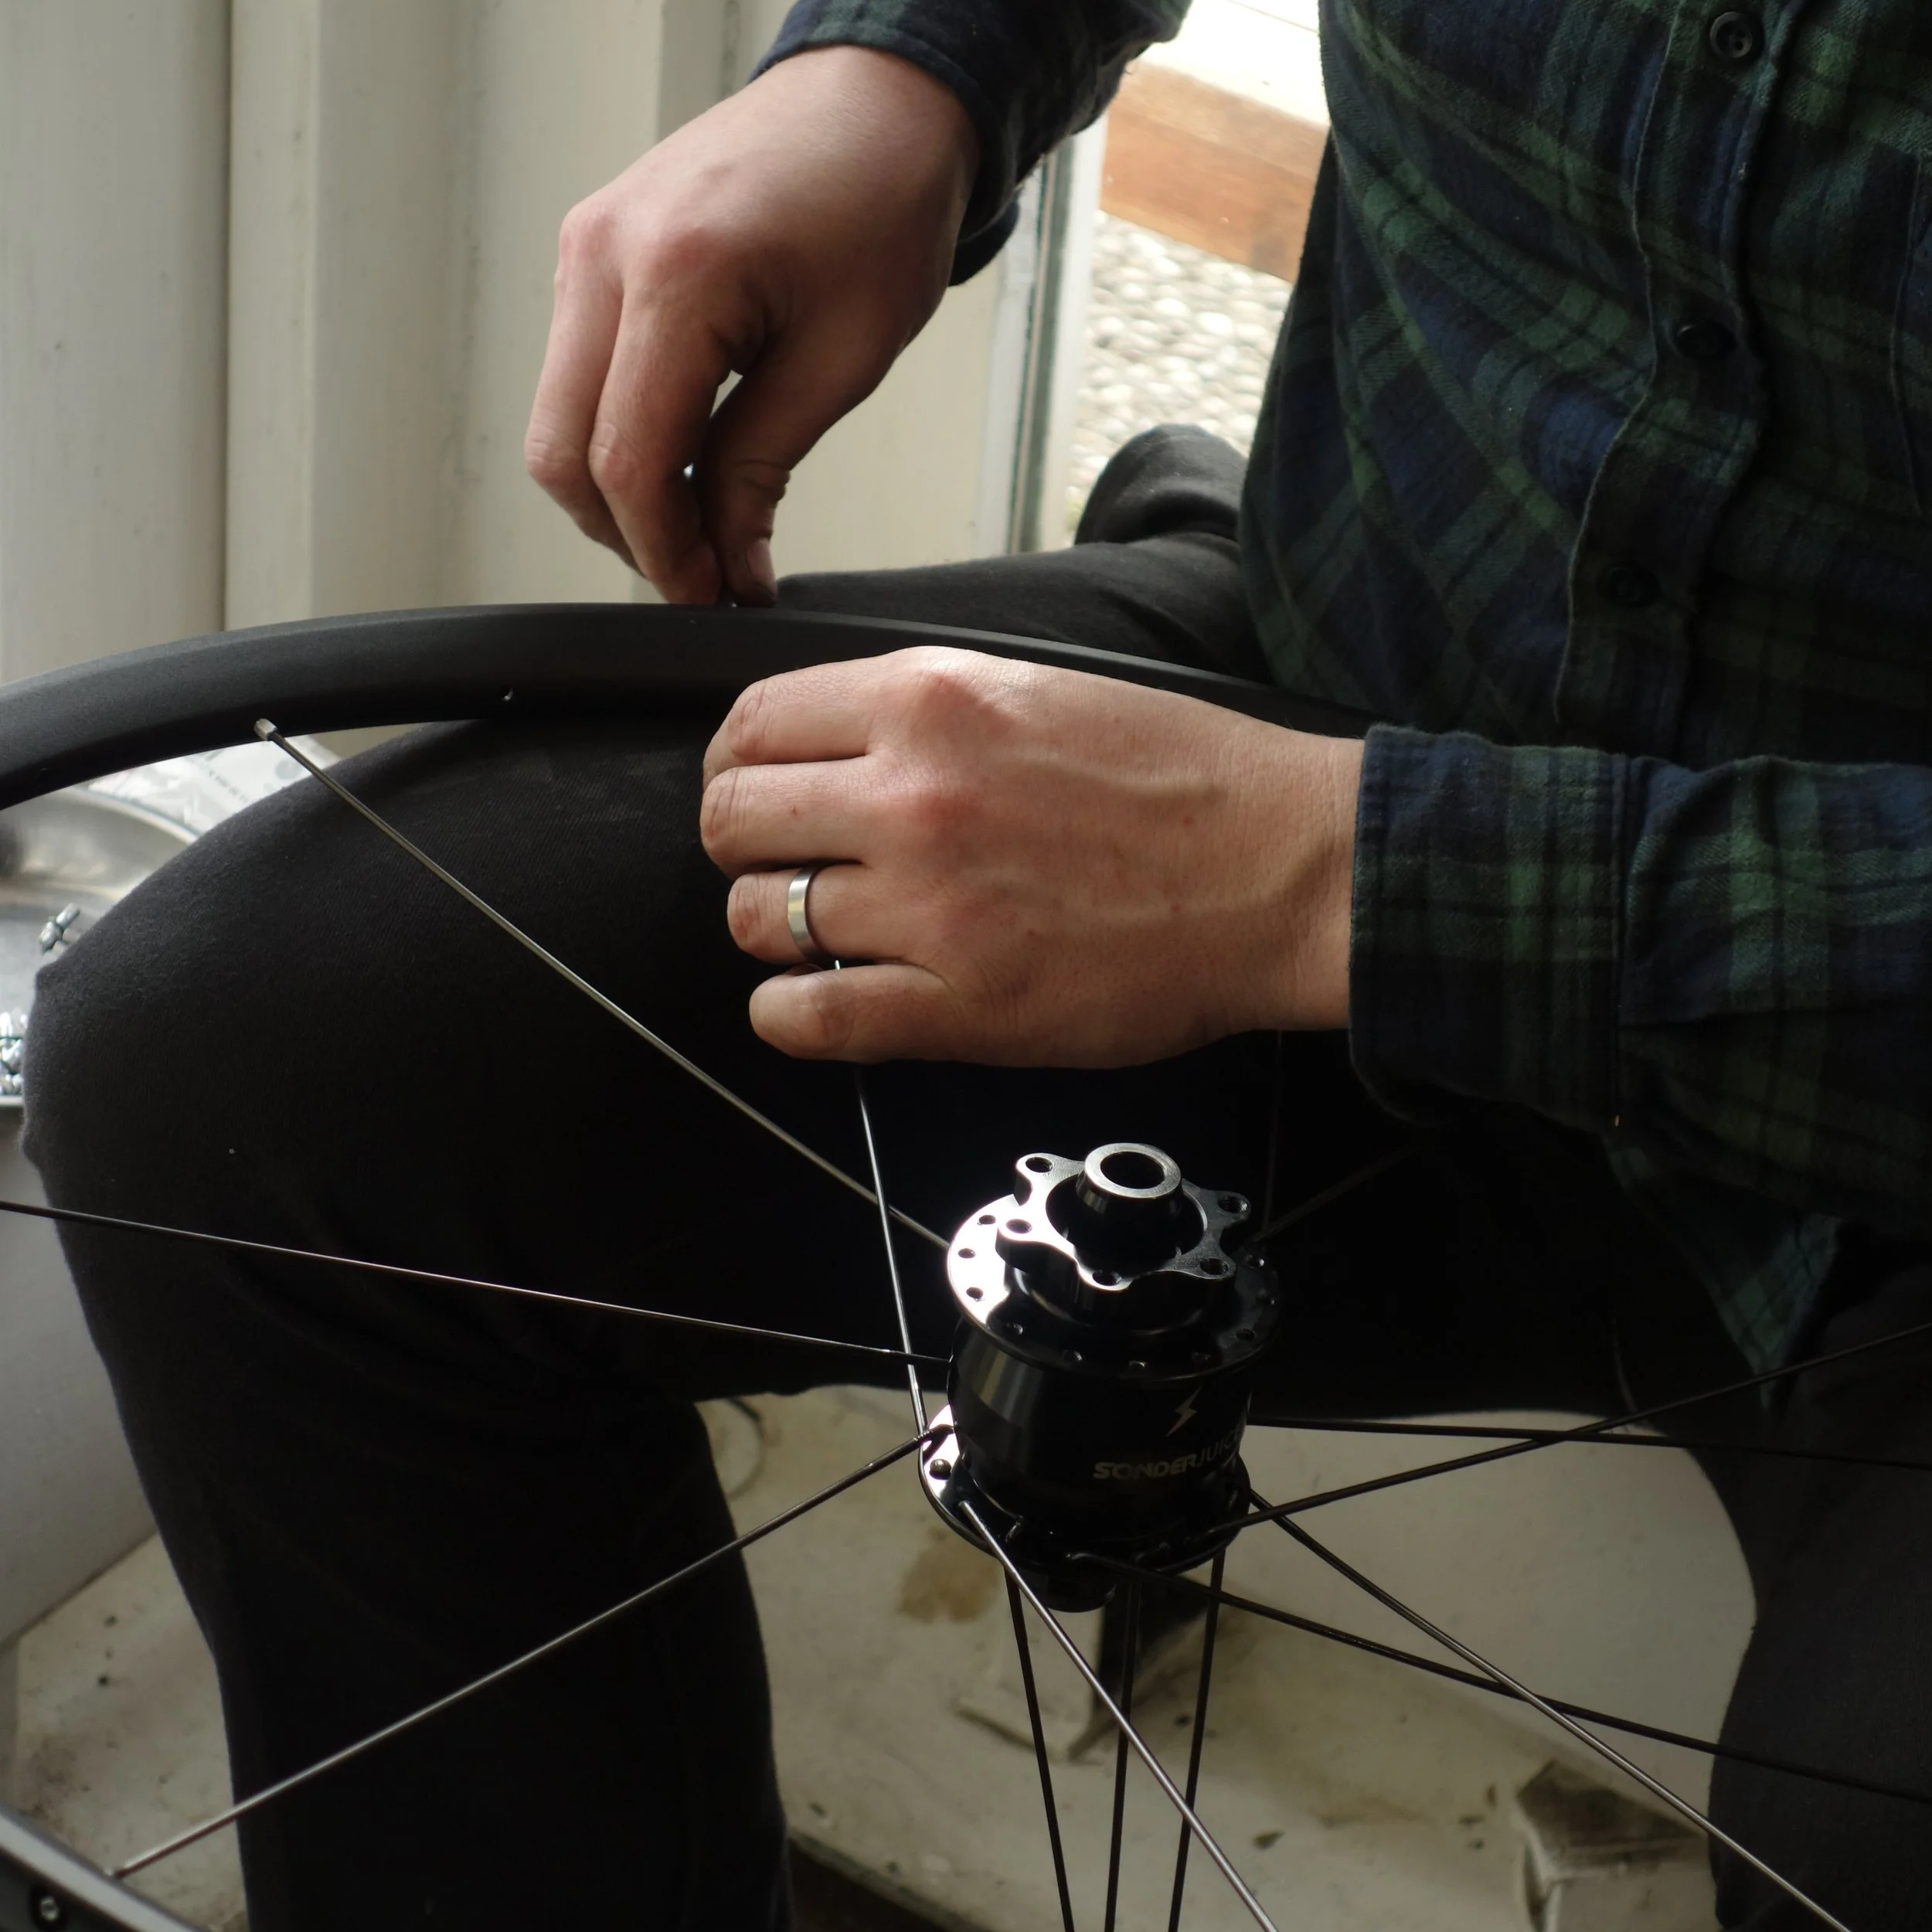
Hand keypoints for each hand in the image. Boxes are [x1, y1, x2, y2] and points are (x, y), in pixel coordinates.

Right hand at [525, 47, 976, 603]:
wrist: (872, 103)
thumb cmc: (880, 203)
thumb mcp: (842, 360)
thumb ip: (763, 470)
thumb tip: (728, 567)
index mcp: (677, 272)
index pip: (628, 460)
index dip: (664, 551)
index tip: (709, 596)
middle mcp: (605, 252)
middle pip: (562, 452)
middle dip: (627, 534)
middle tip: (703, 573)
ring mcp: (585, 246)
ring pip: (556, 419)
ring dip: (618, 488)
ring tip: (702, 520)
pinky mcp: (591, 252)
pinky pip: (575, 374)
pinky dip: (618, 433)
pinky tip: (687, 457)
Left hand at [700, 649, 1362, 1064]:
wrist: (1284, 868)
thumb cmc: (1182, 776)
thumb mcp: (1039, 687)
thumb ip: (924, 708)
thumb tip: (830, 742)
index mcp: (930, 700)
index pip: (751, 724)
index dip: (739, 763)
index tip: (761, 788)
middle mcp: (912, 796)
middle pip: (732, 821)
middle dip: (745, 844)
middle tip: (789, 861)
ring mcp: (931, 906)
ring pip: (757, 920)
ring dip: (776, 928)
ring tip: (830, 930)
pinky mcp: (960, 1006)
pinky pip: (806, 1017)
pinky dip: (789, 1013)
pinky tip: (818, 1000)